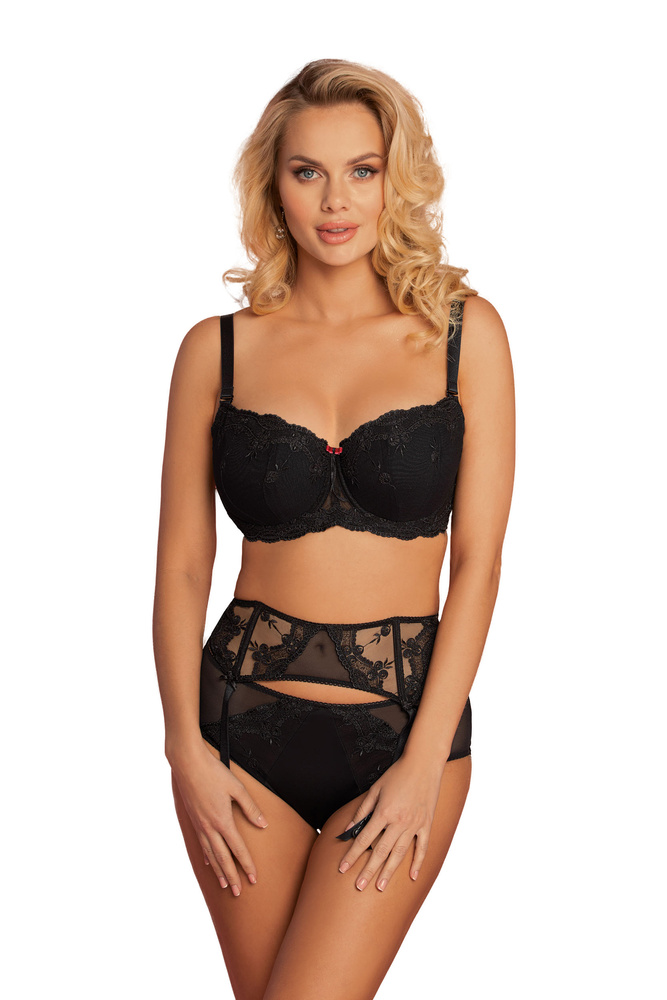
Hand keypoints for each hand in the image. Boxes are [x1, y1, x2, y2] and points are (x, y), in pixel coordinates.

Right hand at [170, 739, 268, 895]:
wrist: (187, 763)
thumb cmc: (214, 772)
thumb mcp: (237, 788)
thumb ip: (250, 808)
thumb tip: (263, 824)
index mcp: (223, 821)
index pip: (238, 850)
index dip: (247, 865)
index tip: (254, 879)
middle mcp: (209, 827)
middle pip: (223, 858)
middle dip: (232, 876)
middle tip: (239, 892)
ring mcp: (199, 825)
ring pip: (210, 854)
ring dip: (218, 872)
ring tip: (225, 885)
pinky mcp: (193, 820)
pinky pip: (201, 844)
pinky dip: (206, 856)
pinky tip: (209, 863)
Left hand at [336, 754, 444, 891]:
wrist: (423, 764)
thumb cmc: (397, 774)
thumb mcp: (375, 789)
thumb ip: (362, 810)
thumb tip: (348, 829)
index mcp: (384, 812)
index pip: (363, 839)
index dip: (352, 855)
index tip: (343, 868)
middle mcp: (399, 822)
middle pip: (380, 852)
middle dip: (368, 870)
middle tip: (359, 886)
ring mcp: (414, 825)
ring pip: (399, 854)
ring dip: (389, 872)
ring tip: (380, 886)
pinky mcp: (426, 825)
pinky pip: (422, 848)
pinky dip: (417, 863)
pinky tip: (412, 877)